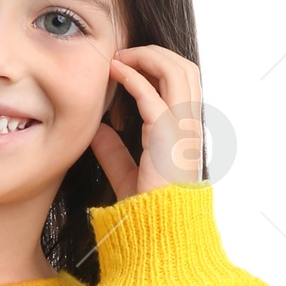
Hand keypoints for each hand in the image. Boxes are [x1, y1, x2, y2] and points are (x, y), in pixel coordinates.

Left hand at [90, 47, 202, 198]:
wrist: (156, 231)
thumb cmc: (146, 209)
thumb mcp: (126, 173)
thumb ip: (114, 150)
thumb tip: (96, 130)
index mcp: (185, 132)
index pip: (181, 83)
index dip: (155, 69)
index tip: (124, 68)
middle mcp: (189, 126)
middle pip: (185, 68)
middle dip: (154, 53)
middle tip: (122, 54)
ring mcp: (183, 129)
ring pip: (177, 70)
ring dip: (146, 56)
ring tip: (119, 58)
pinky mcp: (168, 136)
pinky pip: (152, 94)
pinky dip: (133, 76)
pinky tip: (114, 72)